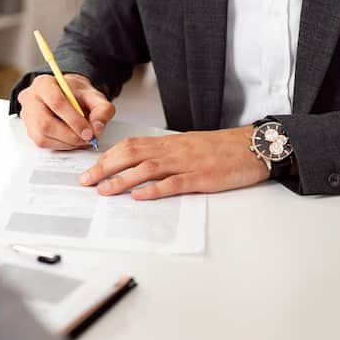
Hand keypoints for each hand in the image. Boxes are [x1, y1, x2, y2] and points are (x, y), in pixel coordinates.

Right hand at [18, 74, 115, 150]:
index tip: (89, 132)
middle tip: (87, 139)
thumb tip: (98, 127)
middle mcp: (30, 99)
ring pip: (43, 136)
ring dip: (67, 143)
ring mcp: (27, 116)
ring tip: (82, 139)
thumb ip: (102, 109)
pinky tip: (72, 140)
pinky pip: (43, 143)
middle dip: (70, 135)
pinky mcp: (29, 130)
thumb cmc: (77, 94)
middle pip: (46, 123)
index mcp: (44, 83)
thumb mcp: (94, 95)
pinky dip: (61, 145)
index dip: (74, 120)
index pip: (56, 102)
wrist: (67, 96)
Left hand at [78, 127, 269, 198]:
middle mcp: (174, 151)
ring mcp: (187, 164)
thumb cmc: (223, 149)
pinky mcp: (202, 178)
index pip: (131, 146)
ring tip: (104, 190)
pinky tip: (140, 196)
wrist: (253, 146)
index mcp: (170, 143)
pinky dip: (156, 190)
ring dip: (123, 179)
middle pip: (132, 154)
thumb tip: (142, 167)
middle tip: (86, 181)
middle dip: (105, 167)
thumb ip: (167, 155)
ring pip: (148, 168)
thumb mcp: (190, 147)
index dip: (108, 156)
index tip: (91, 167)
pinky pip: (175, 183)